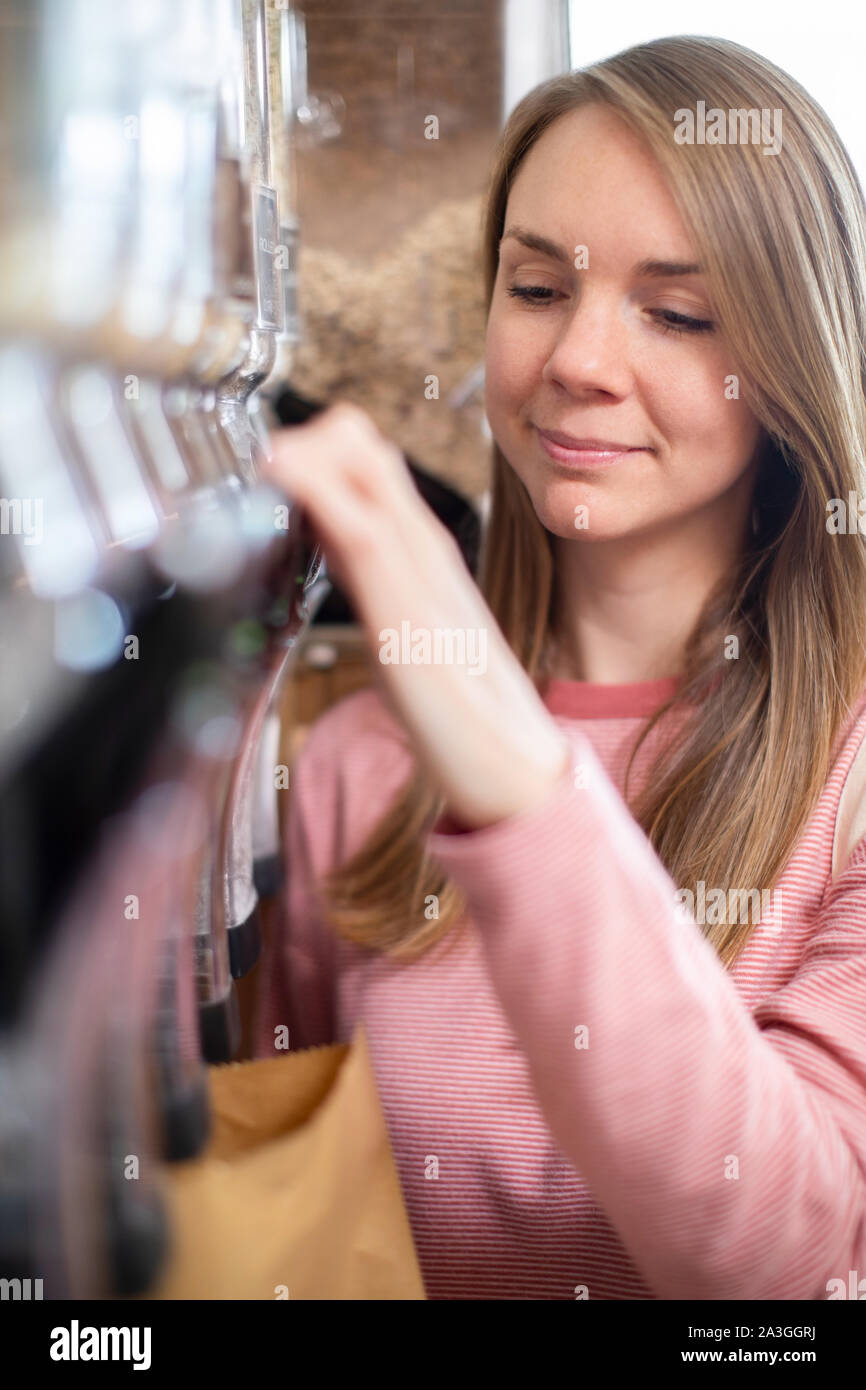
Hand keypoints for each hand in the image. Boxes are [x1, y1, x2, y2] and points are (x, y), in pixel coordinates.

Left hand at [263, 402, 570, 829]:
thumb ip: (370, 576)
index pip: (367, 457)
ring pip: (360, 468)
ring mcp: (419, 570)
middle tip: (260, 478)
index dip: (313, 441)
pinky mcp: (405, 611)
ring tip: (261, 472)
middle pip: (360, 444)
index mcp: (424, 548)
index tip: (268, 464)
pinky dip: (314, 490)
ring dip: (300, 454)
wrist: (512, 763)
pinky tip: (276, 477)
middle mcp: (423, 544)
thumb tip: (324, 539)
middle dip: (299, 438)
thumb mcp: (405, 623)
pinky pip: (361, 530)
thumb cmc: (459, 705)